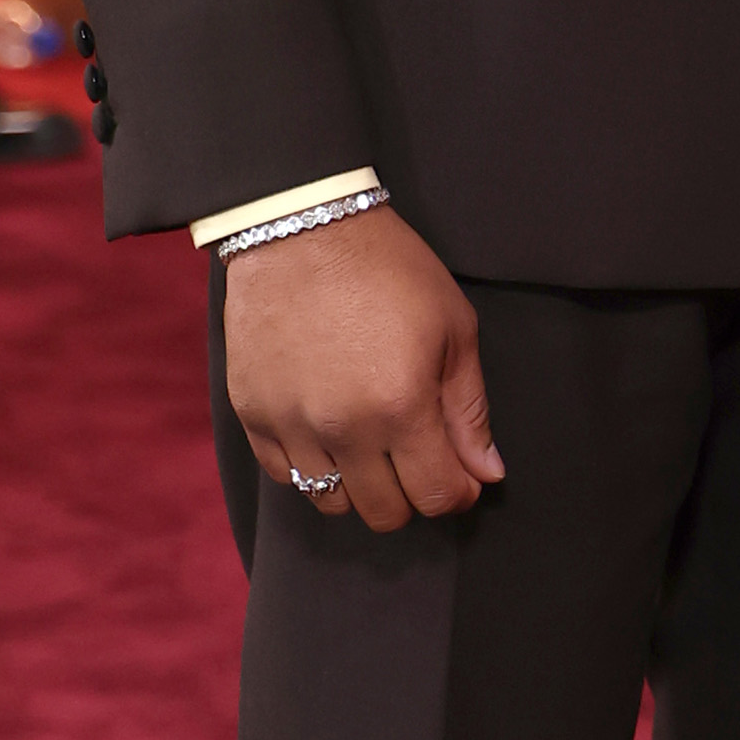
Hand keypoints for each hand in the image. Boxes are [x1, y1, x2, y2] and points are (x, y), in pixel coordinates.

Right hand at [224, 206, 503, 532]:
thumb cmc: (387, 268)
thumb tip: (486, 473)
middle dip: (413, 496)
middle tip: (419, 460)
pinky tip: (329, 433)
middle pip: (384, 513)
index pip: (437, 496)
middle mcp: (343, 428)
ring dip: (360, 486)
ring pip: (331, 502)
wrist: (300, 226)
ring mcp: (291, 424)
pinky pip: (284, 475)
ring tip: (372, 447)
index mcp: (401, 407)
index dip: (459, 494)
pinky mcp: (253, 413)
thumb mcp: (452, 327)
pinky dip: (311, 467)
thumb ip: (470, 410)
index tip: (463, 478)